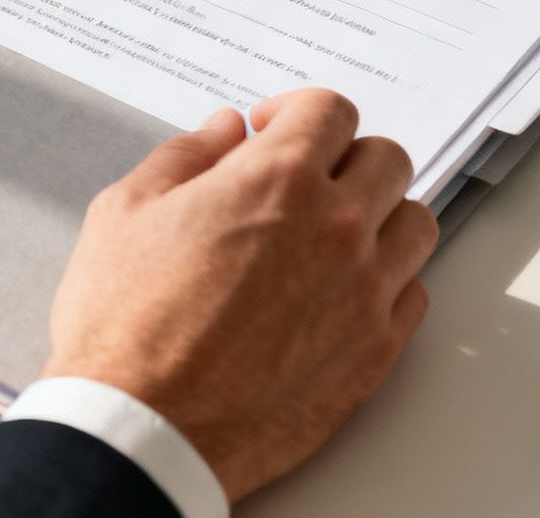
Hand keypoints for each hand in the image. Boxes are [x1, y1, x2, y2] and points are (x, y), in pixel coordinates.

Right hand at [40, 88, 438, 500]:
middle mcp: (336, 227)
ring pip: (415, 222)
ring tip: (333, 235)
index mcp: (277, 179)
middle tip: (304, 181)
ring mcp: (364, 292)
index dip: (297, 112)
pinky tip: (342, 291)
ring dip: (379, 215)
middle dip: (343, 158)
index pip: (331, 109)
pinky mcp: (375, 352)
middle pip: (385, 159)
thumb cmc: (124, 328)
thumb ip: (185, 157)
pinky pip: (414, 294)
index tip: (274, 131)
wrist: (143, 429)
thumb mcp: (126, 211)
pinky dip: (387, 282)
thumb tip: (225, 130)